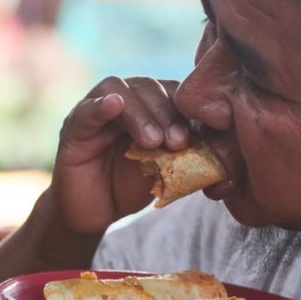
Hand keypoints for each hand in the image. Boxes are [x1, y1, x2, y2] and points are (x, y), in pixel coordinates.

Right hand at [51, 76, 189, 233]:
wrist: (96, 212)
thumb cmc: (133, 186)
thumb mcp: (168, 169)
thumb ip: (190, 155)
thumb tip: (226, 154)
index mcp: (150, 104)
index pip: (172, 91)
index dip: (189, 109)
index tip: (203, 135)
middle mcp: (124, 99)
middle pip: (149, 87)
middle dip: (168, 113)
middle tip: (179, 142)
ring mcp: (97, 109)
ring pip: (120, 91)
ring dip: (141, 113)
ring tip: (154, 142)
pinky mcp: (74, 127)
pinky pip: (87, 110)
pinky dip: (101, 106)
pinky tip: (114, 106)